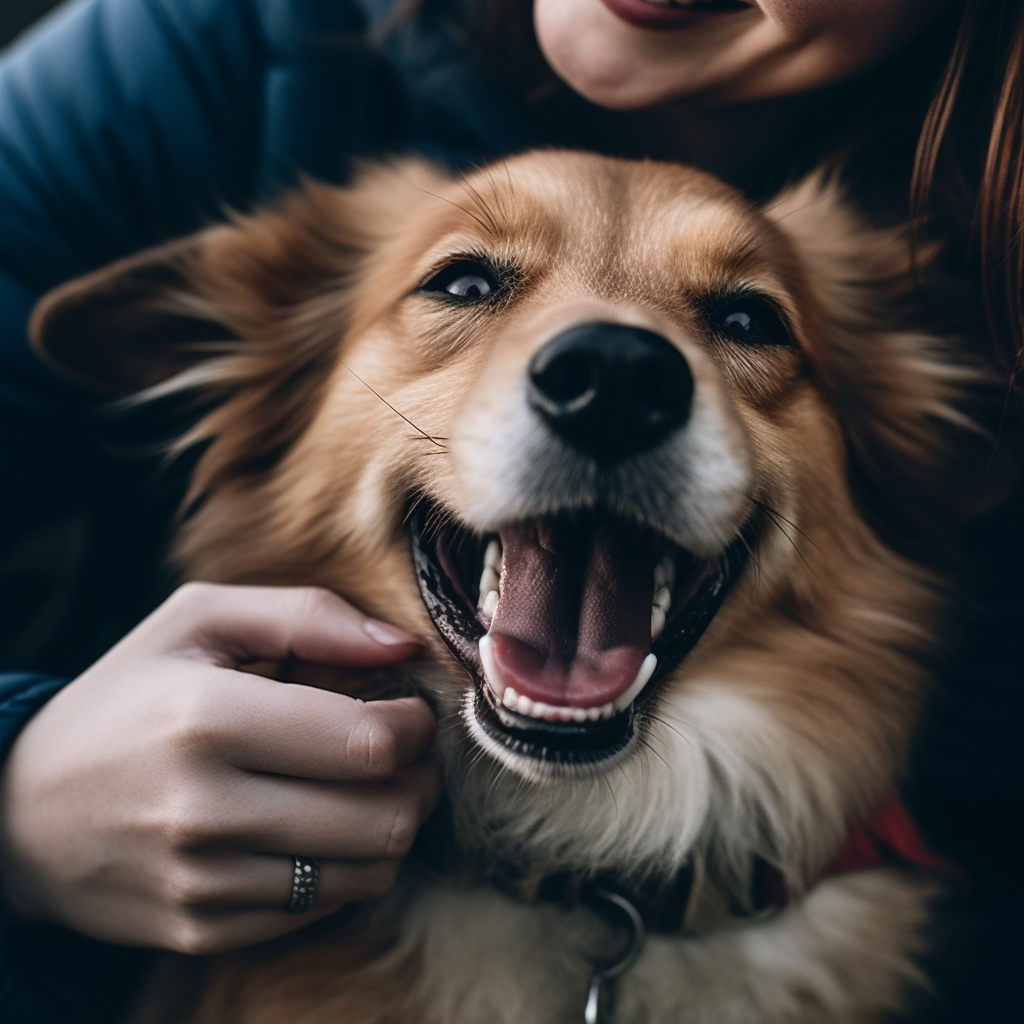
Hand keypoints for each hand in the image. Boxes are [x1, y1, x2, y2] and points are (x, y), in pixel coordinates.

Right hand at [0, 583, 440, 953]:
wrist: (21, 812)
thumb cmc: (127, 698)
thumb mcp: (197, 621)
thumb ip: (306, 615)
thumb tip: (403, 644)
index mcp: (208, 717)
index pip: (369, 743)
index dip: (417, 728)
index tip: (413, 712)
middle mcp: (203, 809)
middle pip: (382, 817)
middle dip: (420, 781)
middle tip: (411, 757)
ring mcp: (201, 881)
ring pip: (365, 872)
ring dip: (392, 828)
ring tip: (374, 792)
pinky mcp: (199, 928)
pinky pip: (319, 909)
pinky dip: (344, 868)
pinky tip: (320, 830)